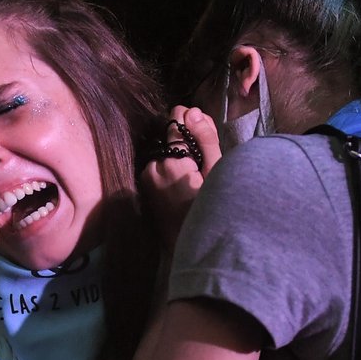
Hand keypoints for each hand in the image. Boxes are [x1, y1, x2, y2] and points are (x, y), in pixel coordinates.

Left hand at [139, 105, 220, 251]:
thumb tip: (192, 111)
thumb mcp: (217, 172)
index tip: (203, 136)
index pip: (175, 121)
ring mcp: (144, 179)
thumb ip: (205, 139)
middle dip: (184, 141)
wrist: (193, 247)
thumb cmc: (213, 209)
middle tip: (201, 163)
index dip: (191, 123)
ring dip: (176, 154)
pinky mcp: (144, 188)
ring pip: (161, 150)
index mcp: (170, 162)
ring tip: (193, 176)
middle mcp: (151, 167)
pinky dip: (169, 166)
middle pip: (167, 136)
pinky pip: (156, 165)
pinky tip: (183, 183)